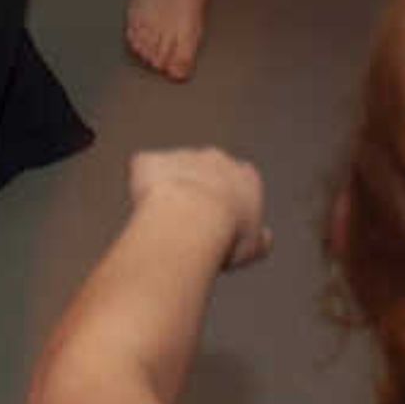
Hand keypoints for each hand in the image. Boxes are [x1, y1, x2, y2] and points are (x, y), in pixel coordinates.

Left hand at [128, 145, 271, 268]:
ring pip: (171, 171)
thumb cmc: (224, 236)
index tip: (217, 225)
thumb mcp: (252, 247)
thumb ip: (260, 240)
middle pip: (204, 172)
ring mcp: (181, 155)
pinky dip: (140, 185)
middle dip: (196, 191)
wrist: (190, 220)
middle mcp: (215, 158)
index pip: (239, 183)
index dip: (226, 204)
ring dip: (166, 191)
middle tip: (188, 224)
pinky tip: (143, 210)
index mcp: (245, 176)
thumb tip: (264, 240)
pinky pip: (142, 170)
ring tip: (164, 223)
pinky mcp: (151, 159)